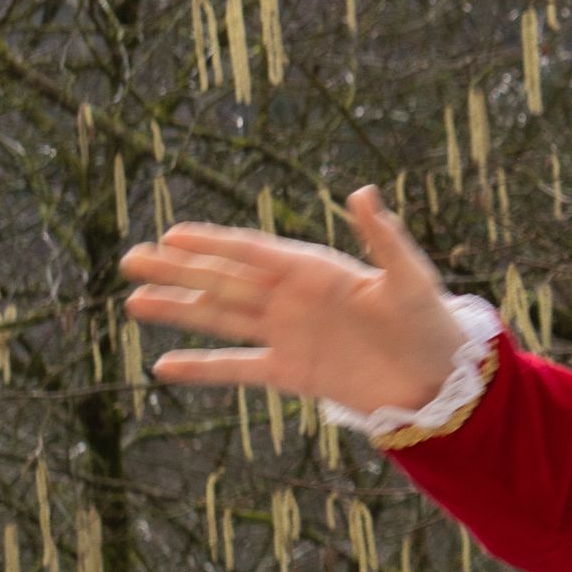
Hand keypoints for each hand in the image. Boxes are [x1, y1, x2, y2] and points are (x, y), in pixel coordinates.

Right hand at [121, 187, 465, 413]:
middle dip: (179, 270)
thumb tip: (362, 193)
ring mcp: (289, 336)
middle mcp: (294, 300)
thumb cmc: (431, 322)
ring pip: (223, 320)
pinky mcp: (293, 373)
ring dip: (179, 310)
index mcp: (316, 271)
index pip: (253, 252)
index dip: (213, 243)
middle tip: (130, 258)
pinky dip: (203, 368)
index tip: (171, 233)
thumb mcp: (410, 278)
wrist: (440, 378)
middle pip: (226, 281)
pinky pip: (239, 368)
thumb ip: (383, 239)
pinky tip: (164, 366)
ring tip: (134, 302)